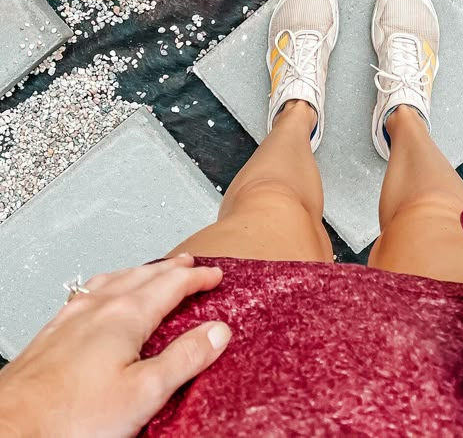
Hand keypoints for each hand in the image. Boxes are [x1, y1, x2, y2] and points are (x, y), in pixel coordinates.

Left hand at [0, 254, 230, 437]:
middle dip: (171, 270)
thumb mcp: (145, 393)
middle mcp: (98, 307)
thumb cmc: (70, 418)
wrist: (11, 428)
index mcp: (126, 315)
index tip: (214, 276)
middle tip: (189, 266)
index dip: (197, 279)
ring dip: (140, 273)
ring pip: (114, 280)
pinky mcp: (53, 333)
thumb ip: (185, 358)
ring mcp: (72, 317)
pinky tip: (101, 296)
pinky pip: (89, 292)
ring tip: (151, 272)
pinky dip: (110, 284)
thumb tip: (218, 332)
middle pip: (143, 275)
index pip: (171, 285)